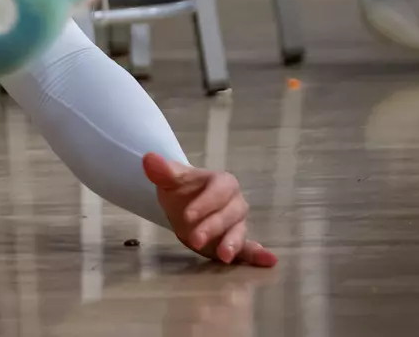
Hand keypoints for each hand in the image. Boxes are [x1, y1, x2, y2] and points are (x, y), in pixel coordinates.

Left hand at [143, 153, 277, 266]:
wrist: (183, 203)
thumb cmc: (180, 188)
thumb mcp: (169, 179)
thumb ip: (162, 171)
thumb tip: (149, 159)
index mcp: (222, 182)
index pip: (219, 190)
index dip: (206, 202)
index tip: (188, 215)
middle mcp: (235, 202)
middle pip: (229, 213)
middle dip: (212, 226)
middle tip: (194, 239)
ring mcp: (237, 222)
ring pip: (238, 231)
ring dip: (232, 243)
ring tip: (224, 256)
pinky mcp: (236, 241)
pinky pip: (250, 248)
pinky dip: (258, 255)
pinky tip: (268, 260)